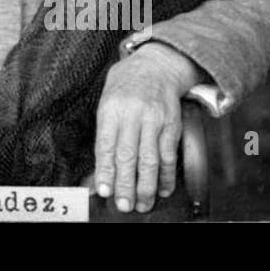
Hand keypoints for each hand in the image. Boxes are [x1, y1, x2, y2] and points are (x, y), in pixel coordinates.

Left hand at [93, 42, 203, 212]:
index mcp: (111, 109)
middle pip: (128, 155)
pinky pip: (168, 154)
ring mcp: (154, 119)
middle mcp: (132, 114)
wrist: (156, 65)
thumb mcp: (107, 102)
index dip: (105, 170)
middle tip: (123, 205)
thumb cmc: (125, 86)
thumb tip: (98, 171)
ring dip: (146, 186)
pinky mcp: (171, 124)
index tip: (104, 191)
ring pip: (150, 158)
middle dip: (125, 184)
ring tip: (141, 204)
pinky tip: (163, 189)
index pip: (106, 145)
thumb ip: (104, 135)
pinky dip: (166, 175)